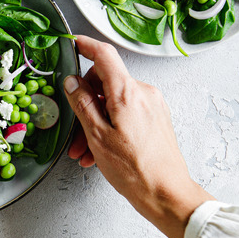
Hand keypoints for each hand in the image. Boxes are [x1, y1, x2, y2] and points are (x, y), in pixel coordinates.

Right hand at [64, 35, 212, 237]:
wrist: (167, 194)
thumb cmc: (136, 170)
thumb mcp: (97, 136)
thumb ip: (82, 103)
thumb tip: (72, 82)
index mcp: (128, 92)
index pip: (104, 55)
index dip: (85, 45)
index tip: (72, 43)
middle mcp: (143, 93)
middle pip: (105, 81)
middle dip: (84, 102)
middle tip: (73, 128)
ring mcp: (152, 105)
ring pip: (113, 101)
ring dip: (95, 121)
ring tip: (85, 150)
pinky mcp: (156, 118)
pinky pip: (126, 112)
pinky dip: (110, 126)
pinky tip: (100, 150)